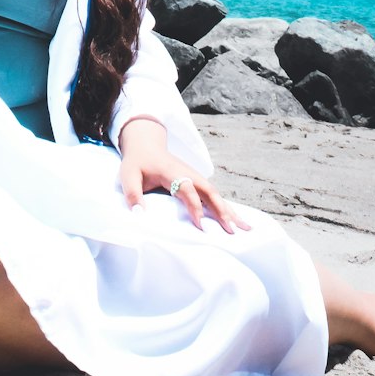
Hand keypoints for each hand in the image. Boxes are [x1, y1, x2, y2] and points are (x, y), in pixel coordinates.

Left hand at [118, 117, 251, 233]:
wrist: (146, 145)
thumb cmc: (138, 162)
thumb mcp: (129, 175)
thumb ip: (133, 194)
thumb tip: (139, 217)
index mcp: (173, 172)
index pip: (188, 189)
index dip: (195, 207)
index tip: (201, 226)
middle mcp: (188, 173)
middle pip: (209, 191)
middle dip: (221, 211)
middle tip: (232, 230)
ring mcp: (195, 177)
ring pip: (216, 194)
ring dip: (230, 211)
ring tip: (246, 228)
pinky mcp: (197, 182)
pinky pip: (214, 196)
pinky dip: (227, 208)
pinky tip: (238, 220)